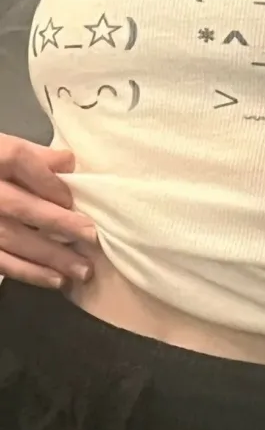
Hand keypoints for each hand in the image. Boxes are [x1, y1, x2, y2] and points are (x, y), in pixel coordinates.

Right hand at [0, 134, 96, 288]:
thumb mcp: (2, 149)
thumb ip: (35, 156)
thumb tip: (69, 162)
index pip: (19, 160)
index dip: (47, 180)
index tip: (72, 198)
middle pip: (21, 206)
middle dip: (59, 222)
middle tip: (91, 236)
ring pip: (13, 239)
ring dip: (50, 256)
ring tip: (82, 270)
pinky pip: (2, 262)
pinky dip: (29, 272)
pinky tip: (56, 280)